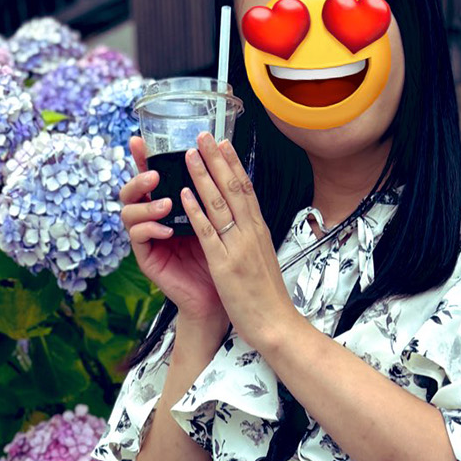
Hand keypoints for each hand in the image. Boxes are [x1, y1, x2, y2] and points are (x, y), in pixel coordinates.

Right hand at [119, 136, 228, 332]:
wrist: (219, 294)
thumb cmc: (220, 254)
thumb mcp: (216, 216)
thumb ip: (208, 189)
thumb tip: (216, 150)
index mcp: (168, 202)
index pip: (151, 175)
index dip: (142, 157)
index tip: (139, 140)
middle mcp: (153, 217)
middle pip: (131, 190)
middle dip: (138, 179)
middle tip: (154, 176)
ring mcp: (147, 237)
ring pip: (128, 211)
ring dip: (146, 205)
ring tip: (167, 204)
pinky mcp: (146, 257)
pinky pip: (137, 237)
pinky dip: (150, 230)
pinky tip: (167, 231)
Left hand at [179, 132, 298, 354]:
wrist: (276, 325)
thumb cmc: (268, 299)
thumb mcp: (263, 261)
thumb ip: (252, 241)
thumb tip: (246, 225)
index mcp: (259, 232)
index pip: (247, 190)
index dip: (234, 165)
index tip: (224, 144)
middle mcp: (250, 234)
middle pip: (233, 188)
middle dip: (217, 159)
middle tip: (203, 135)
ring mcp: (238, 248)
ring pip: (219, 204)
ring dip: (203, 176)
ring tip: (189, 153)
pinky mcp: (224, 265)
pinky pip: (208, 233)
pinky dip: (196, 211)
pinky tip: (184, 194)